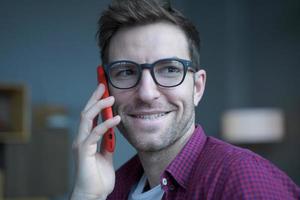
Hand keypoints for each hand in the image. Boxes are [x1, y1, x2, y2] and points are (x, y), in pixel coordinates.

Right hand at [71, 84, 120, 199]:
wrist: (93, 194)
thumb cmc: (98, 177)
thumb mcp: (106, 155)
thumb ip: (106, 142)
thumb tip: (112, 131)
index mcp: (86, 139)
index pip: (90, 116)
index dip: (95, 101)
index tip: (103, 90)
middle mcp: (81, 139)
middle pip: (86, 112)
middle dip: (94, 97)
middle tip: (102, 84)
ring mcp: (81, 144)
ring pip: (87, 119)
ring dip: (98, 106)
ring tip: (110, 98)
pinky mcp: (84, 152)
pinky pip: (95, 134)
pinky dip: (106, 124)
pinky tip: (117, 119)